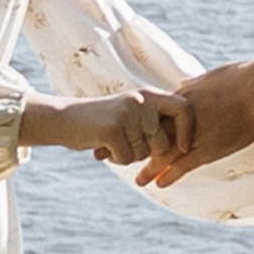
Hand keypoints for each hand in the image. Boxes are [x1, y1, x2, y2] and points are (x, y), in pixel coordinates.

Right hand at [22, 92, 181, 160]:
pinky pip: (127, 158)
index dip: (188, 130)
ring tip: (112, 142)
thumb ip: (155, 121)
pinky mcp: (113, 129)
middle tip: (127, 143)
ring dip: (129, 155)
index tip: (184, 147)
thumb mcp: (132, 113)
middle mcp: (141, 100)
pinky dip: (117, 159)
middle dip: (147, 152)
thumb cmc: (103, 122)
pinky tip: (104, 147)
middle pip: (163, 142)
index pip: (184, 109)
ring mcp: (127, 113)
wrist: (65, 118)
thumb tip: (186, 144)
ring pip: (143, 153)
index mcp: (149, 95)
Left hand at [135, 60, 253, 185]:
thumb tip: (185, 81)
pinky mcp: (208, 148)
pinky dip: (170, 175)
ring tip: (138, 180)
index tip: (129, 132)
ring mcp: (193, 134)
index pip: (154, 115)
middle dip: (133, 147)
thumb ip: (195, 83)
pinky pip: (183, 165)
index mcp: (182, 99)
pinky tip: (159, 184)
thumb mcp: (210, 76)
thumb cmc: (241, 78)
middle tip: (112, 156)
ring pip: (163, 154)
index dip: (141, 126)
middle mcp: (182, 118)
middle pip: (151, 135)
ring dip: (149, 168)